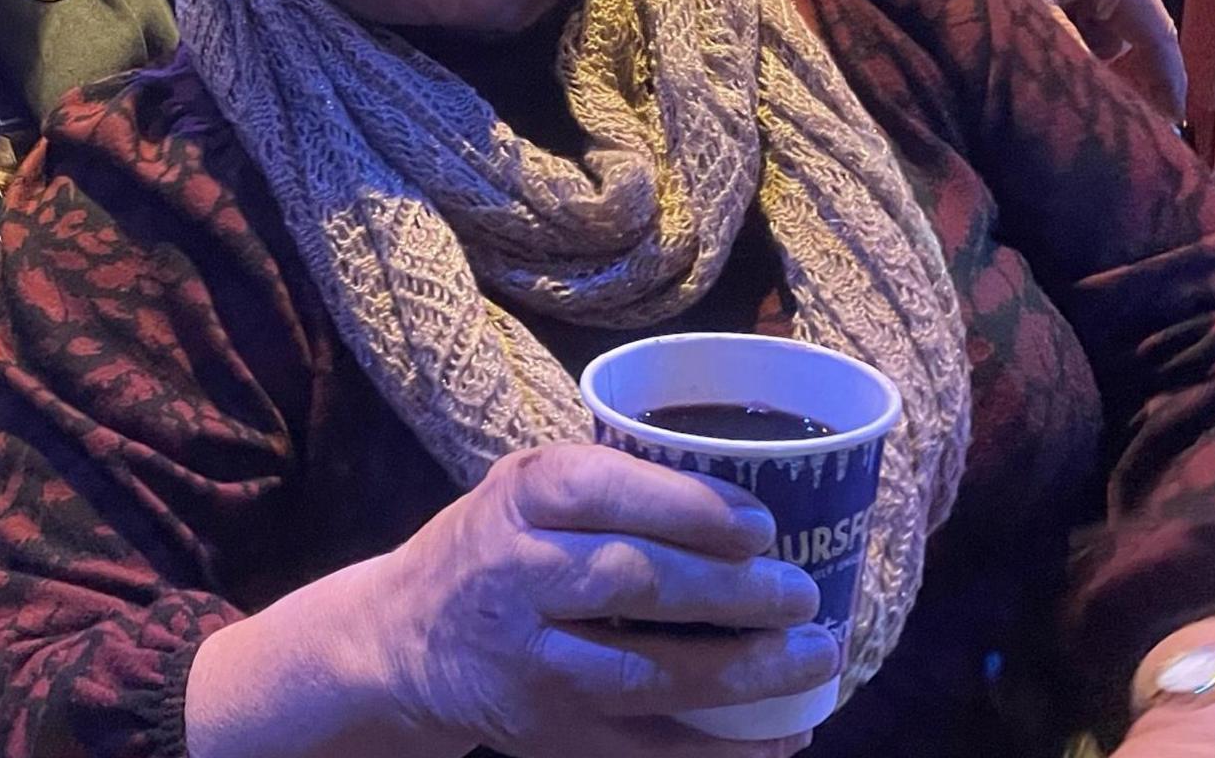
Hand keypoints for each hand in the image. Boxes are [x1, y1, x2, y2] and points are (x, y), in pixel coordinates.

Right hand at [372, 444, 837, 757]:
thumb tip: (743, 488)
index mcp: (515, 503)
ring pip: (647, 672)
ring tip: (814, 656)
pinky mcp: (552, 734)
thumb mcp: (518, 490)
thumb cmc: (487, 551)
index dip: (688, 507)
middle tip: (802, 594)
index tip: (760, 526)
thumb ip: (603, 483)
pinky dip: (723, 750)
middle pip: (633, 582)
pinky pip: (648, 751)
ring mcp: (532, 666)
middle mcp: (515, 579)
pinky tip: (784, 735)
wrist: (401, 646)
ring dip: (743, 670)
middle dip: (732, 591)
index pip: (600, 491)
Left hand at [968, 0, 1186, 120]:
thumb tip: (1081, 89)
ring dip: (1071, 38)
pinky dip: (1057, 18)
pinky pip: (1077, 3)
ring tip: (1024, 35)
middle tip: (1058, 80)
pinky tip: (1019, 16)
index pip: (1160, 38)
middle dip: (1096, 58)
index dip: (1168, 81)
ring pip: (1097, 22)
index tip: (1173, 122)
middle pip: (1126, 35)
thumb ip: (1059, 42)